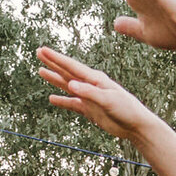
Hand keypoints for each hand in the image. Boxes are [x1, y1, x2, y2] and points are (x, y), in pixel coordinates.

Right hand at [38, 46, 163, 144]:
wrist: (136, 125)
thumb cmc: (126, 109)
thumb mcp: (108, 100)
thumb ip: (89, 92)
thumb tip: (70, 85)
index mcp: (95, 79)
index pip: (71, 66)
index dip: (56, 58)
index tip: (43, 50)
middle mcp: (90, 85)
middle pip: (67, 71)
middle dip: (52, 62)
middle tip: (38, 52)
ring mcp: (89, 97)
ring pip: (67, 85)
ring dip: (54, 79)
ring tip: (41, 71)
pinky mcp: (90, 109)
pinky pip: (72, 103)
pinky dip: (62, 101)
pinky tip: (52, 98)